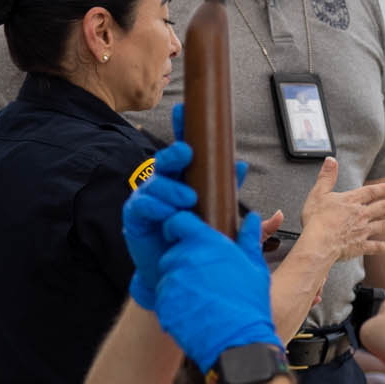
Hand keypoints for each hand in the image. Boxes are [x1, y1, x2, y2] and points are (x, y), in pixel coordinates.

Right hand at [122, 130, 242, 309]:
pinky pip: (143, 205)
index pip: (183, 150)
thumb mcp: (218, 215)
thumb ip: (228, 192)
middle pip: (166, 160)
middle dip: (175, 153)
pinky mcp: (136, 216)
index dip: (182, 128)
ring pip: (157, 182)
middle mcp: (164, 184)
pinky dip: (157, 207)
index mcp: (183, 178)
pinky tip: (167, 213)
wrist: (174, 272)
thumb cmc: (194, 239)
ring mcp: (148, 198)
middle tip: (187, 153)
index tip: (184, 110)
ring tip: (189, 200)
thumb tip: (248, 176)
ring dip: (172, 188)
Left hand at [147, 202, 277, 372]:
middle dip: (183, 261)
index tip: (181, 235)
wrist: (237, 343)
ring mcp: (171, 282)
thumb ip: (249, 238)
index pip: (177, 221)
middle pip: (172, 251)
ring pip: (167, 275)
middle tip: (203, 278)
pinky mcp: (163, 304)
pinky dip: (175, 302)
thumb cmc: (249, 305)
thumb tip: (251, 218)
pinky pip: (164, 297)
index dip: (177, 227)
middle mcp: (184, 258)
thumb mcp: (254, 267)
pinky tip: (195, 311)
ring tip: (203, 298)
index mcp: (206, 244)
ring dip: (179, 283)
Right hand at [299, 162, 384, 266]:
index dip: (382, 189)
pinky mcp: (359, 246)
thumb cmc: (316, 219)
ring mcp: (362, 231)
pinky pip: (376, 247)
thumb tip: (331, 160)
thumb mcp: (318, 193)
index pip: (370, 192)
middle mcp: (360, 215)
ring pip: (383, 225)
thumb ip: (326, 176)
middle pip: (382, 207)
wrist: (318, 242)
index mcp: (351, 201)